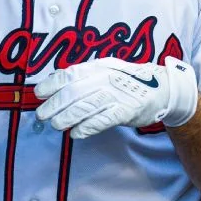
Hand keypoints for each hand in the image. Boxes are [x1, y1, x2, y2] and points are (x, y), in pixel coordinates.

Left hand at [33, 56, 198, 139]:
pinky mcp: (127, 111)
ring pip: (86, 106)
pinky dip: (88, 127)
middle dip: (54, 104)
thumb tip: (55, 83)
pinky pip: (103, 119)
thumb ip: (84, 78)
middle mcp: (106, 78)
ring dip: (67, 117)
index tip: (38, 93)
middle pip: (74, 92)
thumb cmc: (128, 81)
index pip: (70, 73)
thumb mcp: (106, 71)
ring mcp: (117, 94)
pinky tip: (76, 133)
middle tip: (42, 115)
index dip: (52, 83)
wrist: (162, 89)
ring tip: (55, 125)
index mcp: (98, 67)